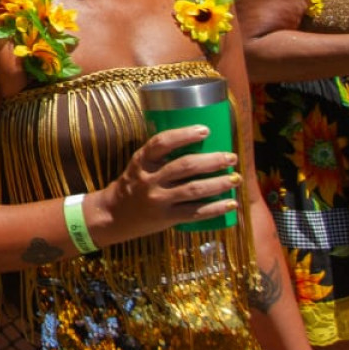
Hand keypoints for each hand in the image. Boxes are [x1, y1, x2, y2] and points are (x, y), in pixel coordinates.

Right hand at [97, 126, 241, 237]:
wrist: (113, 216)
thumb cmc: (134, 185)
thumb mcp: (140, 165)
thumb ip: (161, 156)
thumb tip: (200, 143)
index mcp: (142, 161)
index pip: (162, 142)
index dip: (185, 135)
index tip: (206, 130)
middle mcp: (149, 180)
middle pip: (185, 166)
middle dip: (212, 160)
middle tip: (231, 157)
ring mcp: (158, 200)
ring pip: (193, 189)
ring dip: (218, 183)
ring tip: (235, 178)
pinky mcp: (166, 218)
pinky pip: (195, 212)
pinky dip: (215, 208)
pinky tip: (231, 203)